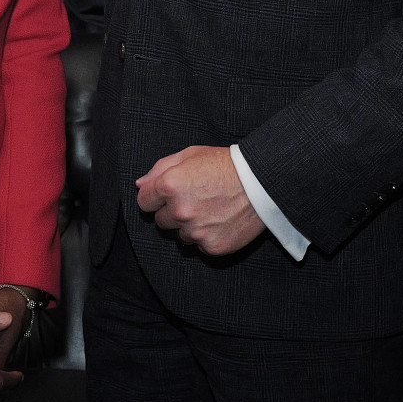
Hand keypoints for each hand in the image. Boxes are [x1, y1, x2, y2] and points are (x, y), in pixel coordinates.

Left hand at [135, 145, 263, 255]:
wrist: (261, 182)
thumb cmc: (225, 164)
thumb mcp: (190, 155)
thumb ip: (160, 169)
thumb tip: (140, 185)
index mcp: (169, 185)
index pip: (144, 202)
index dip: (155, 197)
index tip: (168, 194)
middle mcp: (179, 211)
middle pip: (161, 221)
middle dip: (172, 211)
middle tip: (195, 198)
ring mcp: (196, 231)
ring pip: (180, 235)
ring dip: (190, 225)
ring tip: (211, 208)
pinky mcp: (212, 246)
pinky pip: (200, 245)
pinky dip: (207, 235)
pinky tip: (220, 220)